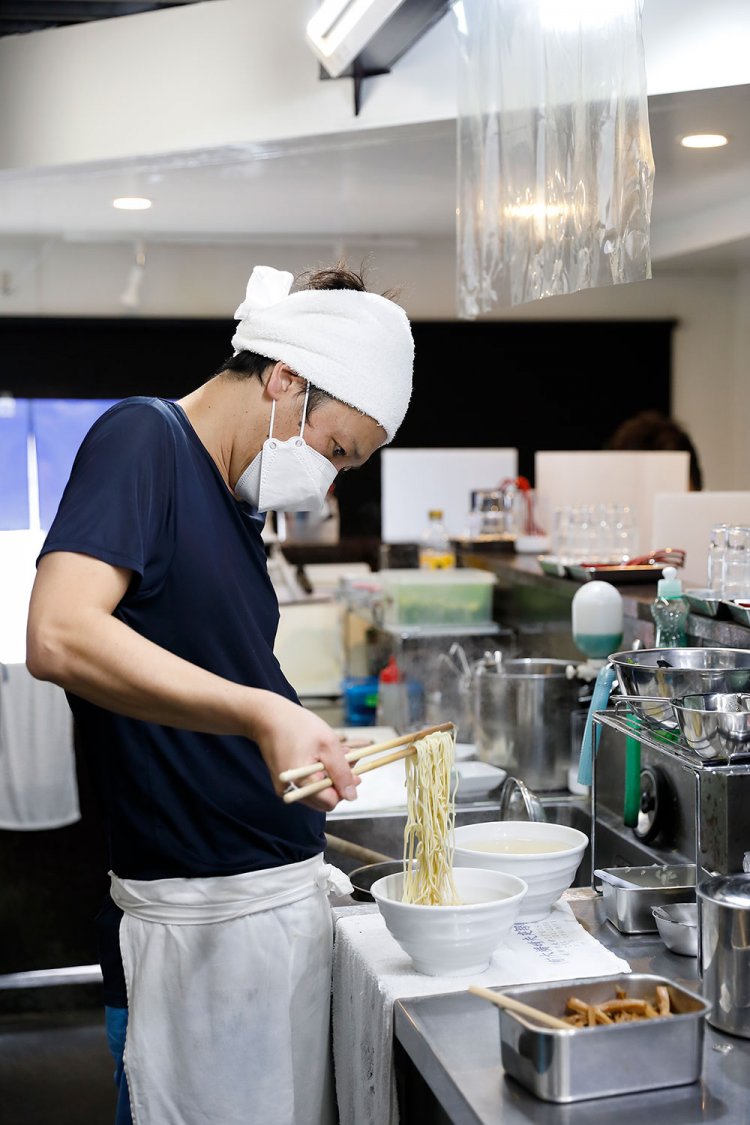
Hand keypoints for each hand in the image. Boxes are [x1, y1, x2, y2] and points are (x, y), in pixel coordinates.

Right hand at [250, 693, 360, 811]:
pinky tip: (320, 757)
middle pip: (323, 800)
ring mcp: (286, 787)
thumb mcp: (328, 745)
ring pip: (316, 792)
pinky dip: (317, 774)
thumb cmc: (296, 726)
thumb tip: (352, 796)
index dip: (344, 788)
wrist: (267, 716)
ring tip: (332, 755)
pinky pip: (307, 784)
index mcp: (300, 783)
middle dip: (337, 782)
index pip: (330, 802)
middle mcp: (290, 790)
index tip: (354, 772)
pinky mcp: (284, 781)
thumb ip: (342, 772)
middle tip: (346, 760)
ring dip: (328, 777)